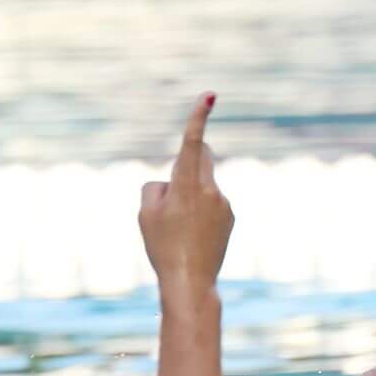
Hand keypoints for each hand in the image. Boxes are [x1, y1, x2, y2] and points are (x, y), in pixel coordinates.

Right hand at [139, 94, 233, 301]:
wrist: (190, 280)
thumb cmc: (162, 245)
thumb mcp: (146, 212)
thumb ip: (156, 187)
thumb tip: (172, 182)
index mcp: (187, 184)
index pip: (193, 143)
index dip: (198, 117)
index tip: (210, 96)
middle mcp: (211, 189)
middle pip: (202, 157)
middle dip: (191, 158)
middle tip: (175, 183)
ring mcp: (223, 203)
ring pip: (203, 184)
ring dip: (190, 193)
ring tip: (179, 226)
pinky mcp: (230, 215)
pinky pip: (211, 202)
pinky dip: (200, 209)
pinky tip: (193, 234)